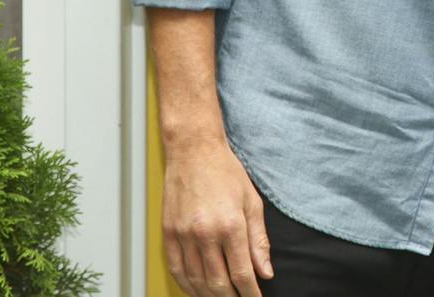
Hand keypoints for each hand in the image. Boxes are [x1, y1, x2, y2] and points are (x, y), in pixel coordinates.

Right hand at [162, 140, 273, 295]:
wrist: (194, 151)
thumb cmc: (225, 172)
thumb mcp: (252, 203)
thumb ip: (259, 241)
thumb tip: (265, 272)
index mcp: (231, 225)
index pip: (242, 273)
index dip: (250, 293)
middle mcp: (205, 233)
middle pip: (217, 283)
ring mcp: (183, 235)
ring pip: (195, 280)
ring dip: (209, 295)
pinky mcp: (168, 233)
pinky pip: (176, 269)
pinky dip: (187, 285)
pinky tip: (197, 289)